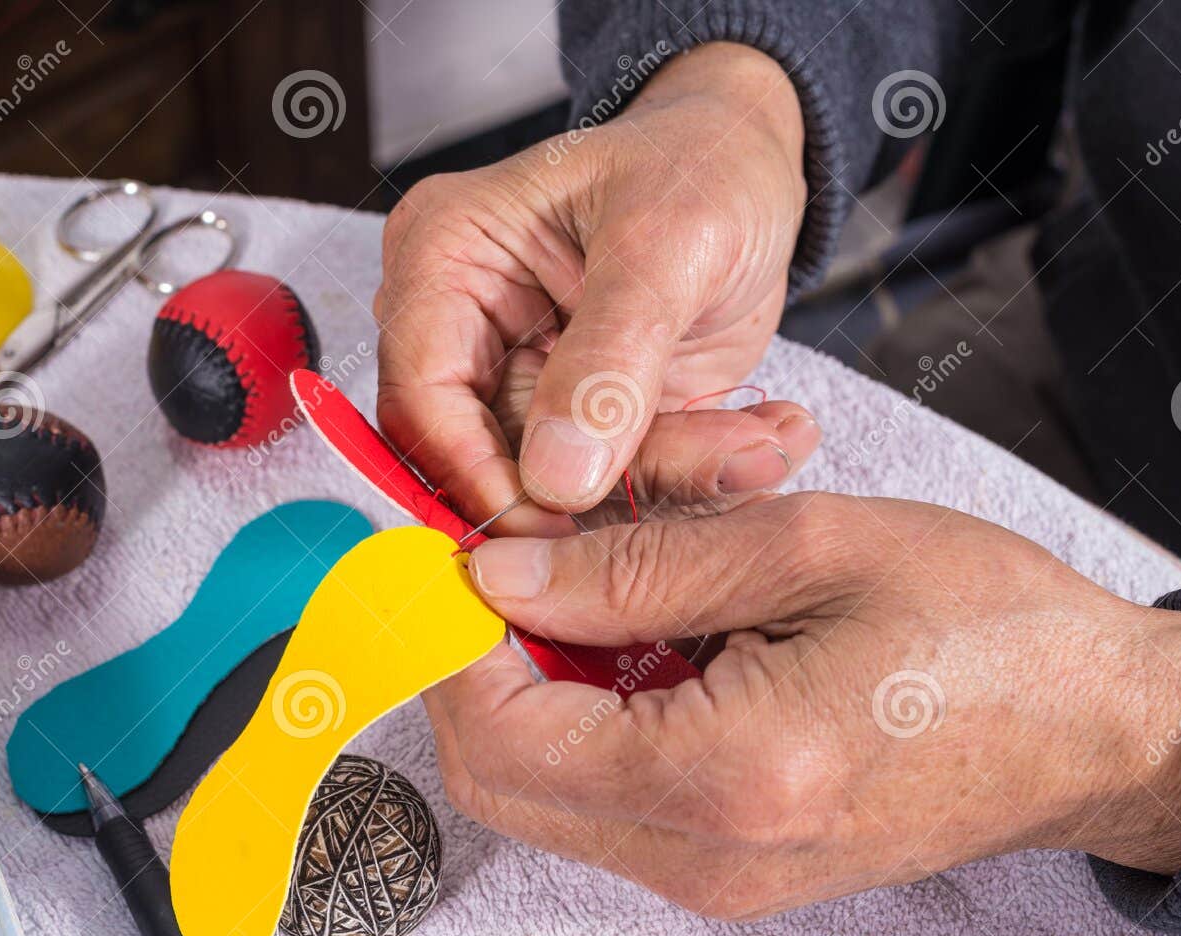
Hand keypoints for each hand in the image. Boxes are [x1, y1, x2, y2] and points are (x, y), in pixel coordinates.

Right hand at [376, 43, 818, 535]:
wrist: (751, 170)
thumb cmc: (696, 167)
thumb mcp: (666, 242)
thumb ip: (611, 360)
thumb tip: (557, 480)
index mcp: (444, 260)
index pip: (422, 399)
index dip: (476, 475)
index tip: (556, 522)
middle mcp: (464, 332)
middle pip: (481, 461)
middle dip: (593, 488)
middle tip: (702, 472)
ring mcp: (520, 385)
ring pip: (559, 488)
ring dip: (663, 480)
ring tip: (757, 442)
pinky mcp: (579, 426)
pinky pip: (616, 485)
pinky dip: (690, 473)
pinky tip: (758, 438)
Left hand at [426, 494, 1180, 918]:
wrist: (1093, 729)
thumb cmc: (982, 626)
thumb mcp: (807, 547)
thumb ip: (636, 564)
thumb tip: (500, 572)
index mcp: (725, 777)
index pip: (502, 732)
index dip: (449, 639)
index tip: (450, 553)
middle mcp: (703, 859)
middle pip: (500, 780)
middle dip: (474, 666)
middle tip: (508, 565)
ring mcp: (712, 881)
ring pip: (544, 793)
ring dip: (528, 688)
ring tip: (585, 588)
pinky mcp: (726, 871)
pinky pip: (603, 802)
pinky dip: (583, 719)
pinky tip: (634, 639)